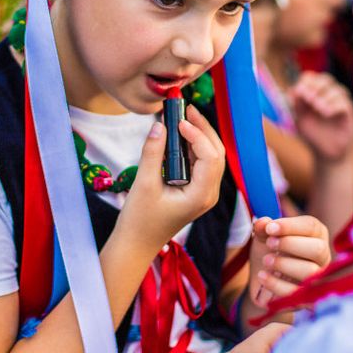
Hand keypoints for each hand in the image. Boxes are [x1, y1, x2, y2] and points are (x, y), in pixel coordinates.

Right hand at [117, 105, 225, 251]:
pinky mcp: (196, 191)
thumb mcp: (143, 184)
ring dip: (199, 135)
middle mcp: (208, 194)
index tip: (178, 120)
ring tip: (182, 116)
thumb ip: (153, 153)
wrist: (136, 244)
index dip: (198, 134)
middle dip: (203, 128)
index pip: (210, 157)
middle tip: (185, 109)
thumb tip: (160, 125)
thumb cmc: (139, 219)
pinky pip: (201, 163)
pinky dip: (192, 146)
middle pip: (216, 153)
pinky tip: (179, 134)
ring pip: (211, 156)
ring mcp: (204, 193)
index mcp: (201, 195)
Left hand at [249, 215, 329, 307]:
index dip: (290, 226)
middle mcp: (322, 256)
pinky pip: (296, 293)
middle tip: (269, 243)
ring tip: (266, 261)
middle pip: (317, 249)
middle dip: (290, 244)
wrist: (263, 277)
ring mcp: (318, 278)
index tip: (270, 228)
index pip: (311, 226)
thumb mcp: (264, 236)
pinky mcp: (307, 298)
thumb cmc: (270, 250)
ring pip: (310, 271)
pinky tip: (262, 276)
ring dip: (285, 264)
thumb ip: (263, 227)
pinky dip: (276, 284)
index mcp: (316, 235)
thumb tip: (262, 223)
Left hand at [289, 72, 352, 163]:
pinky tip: (326, 113)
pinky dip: (334, 105)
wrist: (325, 154)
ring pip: (337, 90)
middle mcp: (329, 96)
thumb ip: (296, 105)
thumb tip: (292, 90)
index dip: (305, 81)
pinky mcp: (349, 114)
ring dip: (325, 97)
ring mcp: (340, 104)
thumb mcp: (300, 120)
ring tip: (318, 109)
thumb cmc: (313, 135)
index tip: (299, 91)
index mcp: (315, 94)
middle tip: (309, 99)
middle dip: (316, 86)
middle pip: (326, 79)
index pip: (312, 78)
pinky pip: (344, 103)